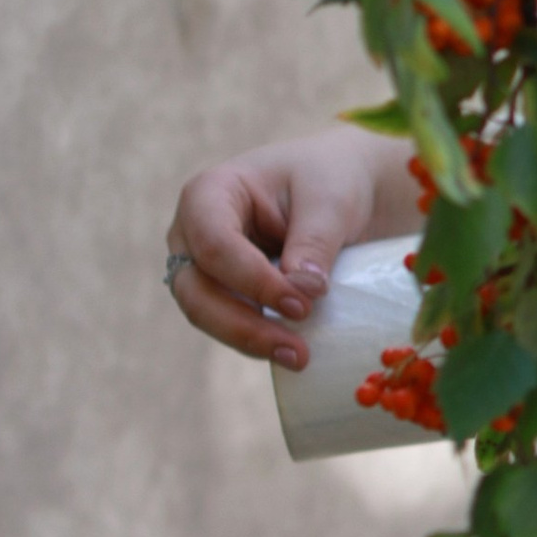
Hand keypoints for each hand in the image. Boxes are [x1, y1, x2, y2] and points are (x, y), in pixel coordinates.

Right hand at [163, 123, 417, 367]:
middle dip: (243, 325)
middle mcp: (193, 233)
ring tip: (300, 357)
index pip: (214, 244)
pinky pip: (229, 324)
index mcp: (209, 193)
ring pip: (206, 315)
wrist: (343, 187)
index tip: (302, 304)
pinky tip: (293, 352)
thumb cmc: (330, 179)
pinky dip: (257, 340)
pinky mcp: (224, 293)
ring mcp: (203, 266)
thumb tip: (302, 289)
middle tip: (296, 350)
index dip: (252, 280)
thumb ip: (314, 241)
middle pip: (197, 290)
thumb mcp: (331, 199)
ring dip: (249, 340)